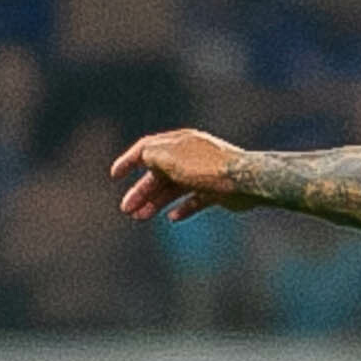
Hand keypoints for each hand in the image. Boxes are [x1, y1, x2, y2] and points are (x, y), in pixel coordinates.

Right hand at [113, 128, 249, 220]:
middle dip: (141, 192)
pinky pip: (195, 200)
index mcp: (178, 142)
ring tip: (141, 218)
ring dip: (156, 202)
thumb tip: (142, 158)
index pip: (147, 148)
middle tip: (126, 210)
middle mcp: (190, 156)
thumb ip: (149, 155)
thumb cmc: (205, 167)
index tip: (115, 175)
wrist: (244, 180)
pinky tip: (173, 218)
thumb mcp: (168, 157)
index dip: (128, 161)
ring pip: (174, 189)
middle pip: (159, 174)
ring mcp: (204, 174)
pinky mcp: (217, 191)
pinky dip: (183, 208)